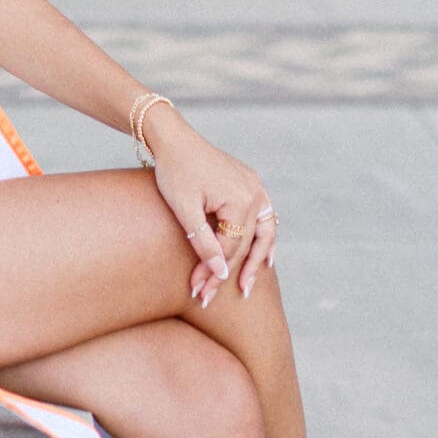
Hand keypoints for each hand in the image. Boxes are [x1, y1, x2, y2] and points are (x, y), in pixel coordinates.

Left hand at [145, 115, 277, 305]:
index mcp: (241, 199)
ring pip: (264, 233)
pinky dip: (263, 238)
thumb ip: (203, 241)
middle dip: (226, 272)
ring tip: (248, 286)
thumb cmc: (174, 171)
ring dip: (256, 260)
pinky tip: (263, 255)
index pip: (229, 247)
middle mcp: (255, 193)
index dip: (212, 272)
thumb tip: (220, 273)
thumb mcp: (184, 209)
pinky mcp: (250, 183)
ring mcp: (255, 187)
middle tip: (210, 299)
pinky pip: (263, 217)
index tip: (197, 291)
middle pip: (244, 243)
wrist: (173, 138)